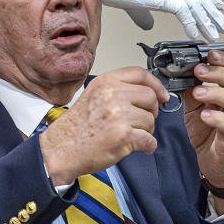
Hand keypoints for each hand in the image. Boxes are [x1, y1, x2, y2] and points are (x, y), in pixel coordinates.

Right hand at [40, 67, 168, 185]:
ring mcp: (118, 114)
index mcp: (105, 82)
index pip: (140, 74)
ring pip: (151, 120)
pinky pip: (149, 140)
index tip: (162, 95)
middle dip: (150, 112)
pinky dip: (147, 146)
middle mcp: (112, 94)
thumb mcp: (93, 95)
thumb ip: (117, 89)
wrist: (61, 148)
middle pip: (150, 97)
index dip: (156, 85)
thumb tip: (147, 93)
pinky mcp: (123, 135)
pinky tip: (137, 147)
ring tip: (131, 135)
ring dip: (146, 131)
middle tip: (141, 121)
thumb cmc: (76, 126)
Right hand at [76, 0, 223, 40]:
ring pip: (196, 5)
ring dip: (207, 21)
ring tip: (216, 34)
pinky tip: (196, 35)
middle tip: (223, 24)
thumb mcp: (132, 0)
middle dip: (213, 12)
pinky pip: (184, 13)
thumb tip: (149, 24)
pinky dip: (192, 25)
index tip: (217, 5)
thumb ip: (143, 14)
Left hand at [183, 50, 223, 194]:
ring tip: (199, 93)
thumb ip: (191, 92)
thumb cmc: (208, 135)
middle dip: (219, 73)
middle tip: (200, 71)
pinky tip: (206, 115)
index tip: (210, 55)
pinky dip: (218, 118)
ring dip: (216, 93)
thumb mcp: (194, 108)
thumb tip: (182, 76)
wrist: (214, 163)